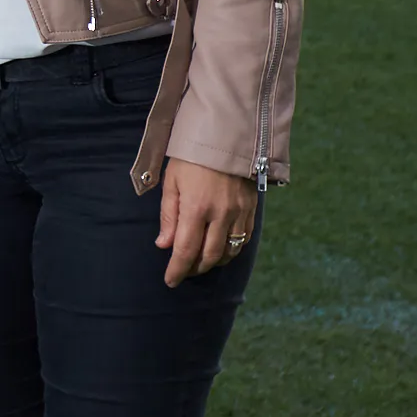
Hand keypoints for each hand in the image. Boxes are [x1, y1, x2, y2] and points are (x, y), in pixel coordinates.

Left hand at [156, 157, 259, 285]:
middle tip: (184, 271)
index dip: (177, 270)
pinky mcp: (252, 209)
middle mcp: (220, 215)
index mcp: (196, 208)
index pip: (185, 250)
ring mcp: (239, 213)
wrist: (226, 136)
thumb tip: (164, 245)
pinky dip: (233, 250)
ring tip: (201, 263)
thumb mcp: (172, 181)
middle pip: (209, 256)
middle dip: (195, 269)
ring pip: (229, 252)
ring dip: (214, 263)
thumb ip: (169, 215)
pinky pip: (244, 239)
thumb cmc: (191, 157)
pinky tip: (222, 251)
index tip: (170, 281)